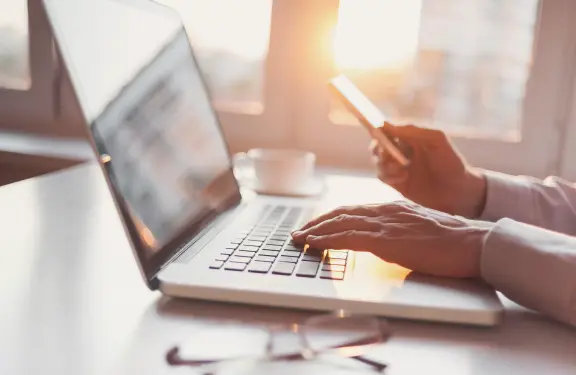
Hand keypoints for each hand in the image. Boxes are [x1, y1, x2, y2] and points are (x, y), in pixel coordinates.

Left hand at [292, 202, 492, 277]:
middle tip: (300, 230)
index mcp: (394, 208)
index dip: (332, 217)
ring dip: (315, 230)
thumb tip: (389, 240)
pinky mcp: (387, 239)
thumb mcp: (421, 229)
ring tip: (299, 238)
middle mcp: (386, 211)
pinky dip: (326, 239)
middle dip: (317, 222)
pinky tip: (314, 243)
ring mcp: (385, 224)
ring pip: (340, 223)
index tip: (317, 225)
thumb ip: (401, 230)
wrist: (473, 243)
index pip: (354, 210)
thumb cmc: (453, 241)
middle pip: (342, 213)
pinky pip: (348, 237)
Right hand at [371, 123, 486, 217]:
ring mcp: (398, 167)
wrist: (458, 192)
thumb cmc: (451, 163)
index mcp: (411, 137)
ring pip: (378, 161)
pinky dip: (387, 176)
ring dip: (384, 164)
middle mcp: (402, 150)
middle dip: (379, 149)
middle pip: (378, 145)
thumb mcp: (437, 140)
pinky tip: (402, 178)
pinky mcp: (396, 182)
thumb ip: (413, 130)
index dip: (380, 131)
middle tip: (386, 155)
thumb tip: (386, 125)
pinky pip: (382, 176)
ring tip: (401, 170)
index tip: (378, 135)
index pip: (388, 129)